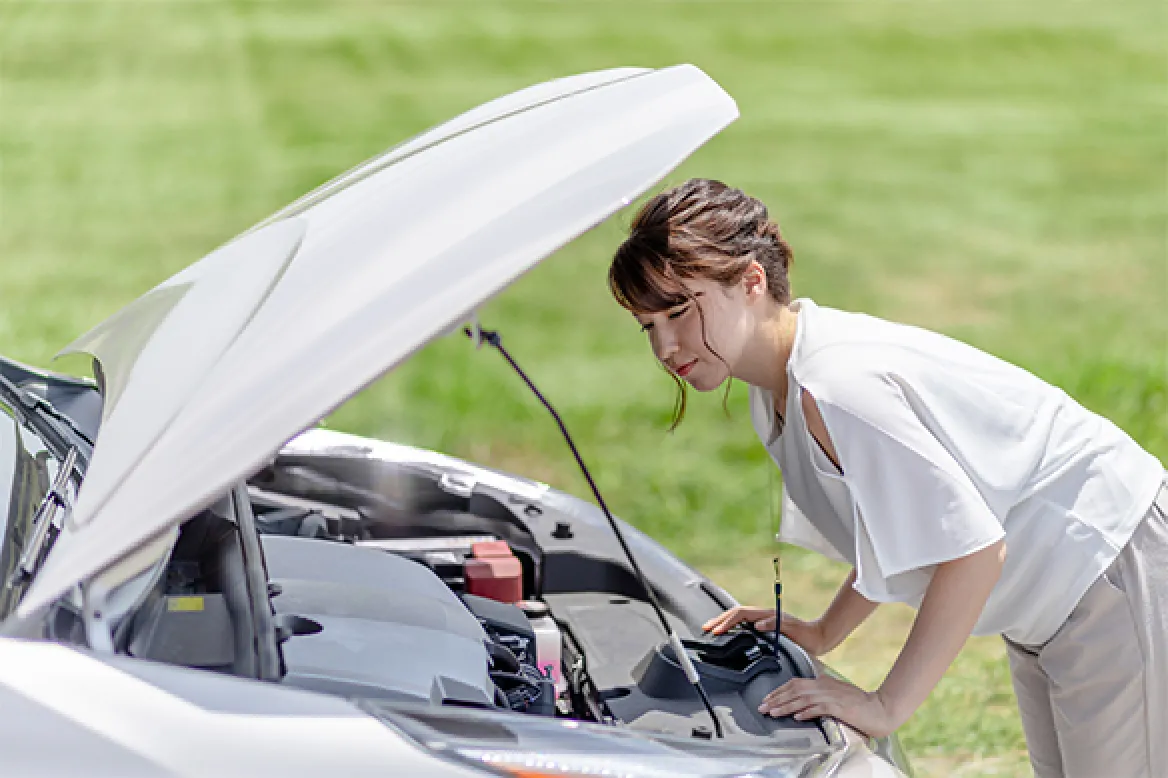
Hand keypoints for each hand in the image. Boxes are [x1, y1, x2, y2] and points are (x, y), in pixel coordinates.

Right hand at [702, 606, 828, 656]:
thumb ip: (776, 625)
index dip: (727, 622)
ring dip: (724, 622)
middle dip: (720, 619)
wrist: (819, 637)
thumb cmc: (808, 636)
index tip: (717, 630)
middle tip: (706, 628)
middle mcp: (764, 616)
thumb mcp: (793, 630)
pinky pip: (744, 624)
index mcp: (767, 615)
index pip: (741, 614)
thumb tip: (758, 625)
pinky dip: (733, 626)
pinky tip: (728, 632)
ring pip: (739, 618)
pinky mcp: (766, 627)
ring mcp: (764, 621)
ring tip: (712, 628)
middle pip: (736, 613)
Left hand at [758, 676, 897, 738]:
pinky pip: (819, 708)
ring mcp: (831, 696)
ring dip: (786, 706)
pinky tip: (797, 716)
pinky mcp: (839, 707)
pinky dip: (806, 712)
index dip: (779, 691)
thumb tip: (812, 684)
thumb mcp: (837, 690)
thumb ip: (824, 686)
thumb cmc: (859, 702)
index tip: (766, 699)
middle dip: (776, 699)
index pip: (795, 684)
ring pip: (802, 700)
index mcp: (822, 682)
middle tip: (762, 707)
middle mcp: (824, 686)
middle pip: (795, 691)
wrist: (879, 708)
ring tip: (773, 712)